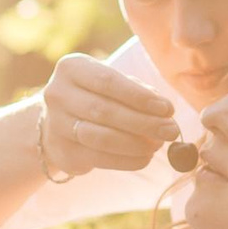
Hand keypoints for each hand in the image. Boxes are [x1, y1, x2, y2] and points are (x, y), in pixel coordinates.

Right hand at [37, 54, 183, 176]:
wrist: (59, 123)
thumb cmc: (95, 96)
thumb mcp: (112, 84)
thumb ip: (138, 91)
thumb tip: (165, 110)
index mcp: (71, 68)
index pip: (108, 81)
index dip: (140, 96)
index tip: (168, 109)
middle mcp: (57, 94)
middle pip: (104, 110)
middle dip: (143, 123)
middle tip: (171, 131)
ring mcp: (56, 125)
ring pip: (101, 137)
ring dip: (135, 144)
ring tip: (158, 145)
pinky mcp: (62, 153)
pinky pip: (99, 159)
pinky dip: (127, 160)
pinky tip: (145, 158)